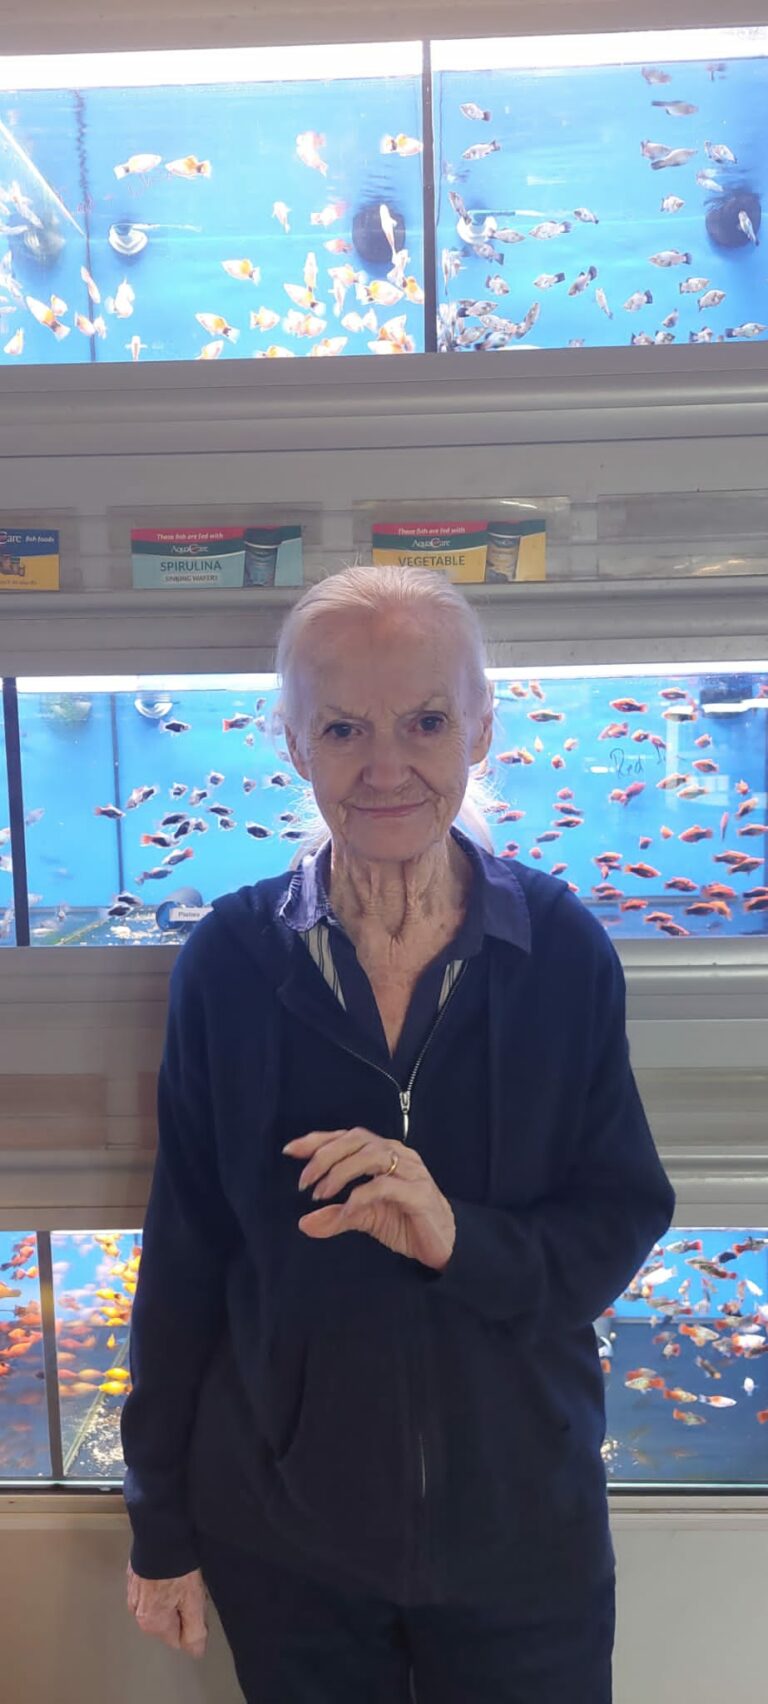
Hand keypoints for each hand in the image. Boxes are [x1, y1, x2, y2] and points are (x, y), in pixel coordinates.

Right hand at [126, 1561, 207, 1659]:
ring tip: (179, 1576)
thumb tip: (195, 1651)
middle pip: (168, 1622)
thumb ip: (194, 1631)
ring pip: (159, 1605)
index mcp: (152, 1623)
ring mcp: (133, 1594)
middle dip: (180, 1610)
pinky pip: (151, 1589)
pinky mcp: (133, 1577)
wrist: (159, 1533)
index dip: (191, 1624)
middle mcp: (137, 1613)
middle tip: (188, 1589)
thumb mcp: (193, 1602)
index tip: (195, 1604)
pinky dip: (161, 1583)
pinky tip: (169, 1569)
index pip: (177, 1640)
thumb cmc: (176, 1568)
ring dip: (170, 1595)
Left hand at [282, 1128, 455, 1271]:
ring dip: (341, 1173)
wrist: (443, 1243)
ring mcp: (411, 1171)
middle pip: (357, 1140)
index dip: (318, 1140)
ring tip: (321, 1194)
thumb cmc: (404, 1221)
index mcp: (383, 1153)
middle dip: (325, 1156)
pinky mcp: (419, 1193)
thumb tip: (303, 1223)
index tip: (289, 1149)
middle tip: (304, 1182)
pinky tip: (347, 1210)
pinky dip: (361, 1196)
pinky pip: (386, 1186)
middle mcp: (397, 1154)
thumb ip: (336, 1217)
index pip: (346, 1137)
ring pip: (371, 1156)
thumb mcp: (364, 1218)